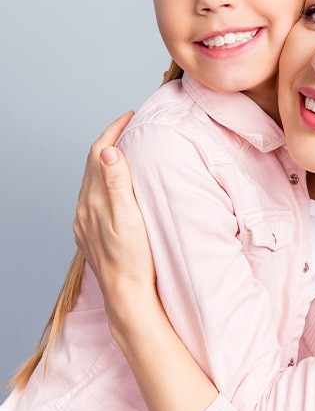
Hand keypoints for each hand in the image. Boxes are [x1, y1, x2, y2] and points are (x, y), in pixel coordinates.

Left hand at [73, 112, 156, 315]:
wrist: (126, 294)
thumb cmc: (134, 259)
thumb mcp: (130, 218)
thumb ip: (117, 184)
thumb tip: (107, 151)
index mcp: (94, 199)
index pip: (99, 153)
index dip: (113, 130)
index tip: (130, 117)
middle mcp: (85, 207)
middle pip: (93, 163)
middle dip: (110, 140)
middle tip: (130, 127)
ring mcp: (85, 220)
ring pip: (92, 179)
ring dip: (106, 160)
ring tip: (126, 150)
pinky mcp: (89, 231)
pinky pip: (93, 196)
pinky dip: (104, 181)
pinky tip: (116, 186)